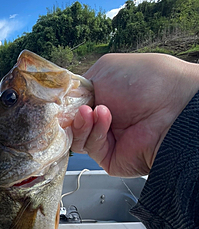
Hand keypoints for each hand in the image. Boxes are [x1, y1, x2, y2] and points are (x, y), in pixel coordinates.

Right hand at [71, 53, 198, 176]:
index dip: (62, 103)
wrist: (173, 105)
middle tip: (74, 106)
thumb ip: (77, 86)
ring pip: (76, 137)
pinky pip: (89, 148)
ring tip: (92, 110)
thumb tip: (61, 102)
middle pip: (69, 122)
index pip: (71, 104)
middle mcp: (103, 118)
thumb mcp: (104, 70)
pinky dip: (93, 132)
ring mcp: (106, 138)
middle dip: (69, 113)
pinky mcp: (109, 157)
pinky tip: (103, 117)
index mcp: (102, 96)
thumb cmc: (148, 80)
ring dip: (81, 122)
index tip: (55, 100)